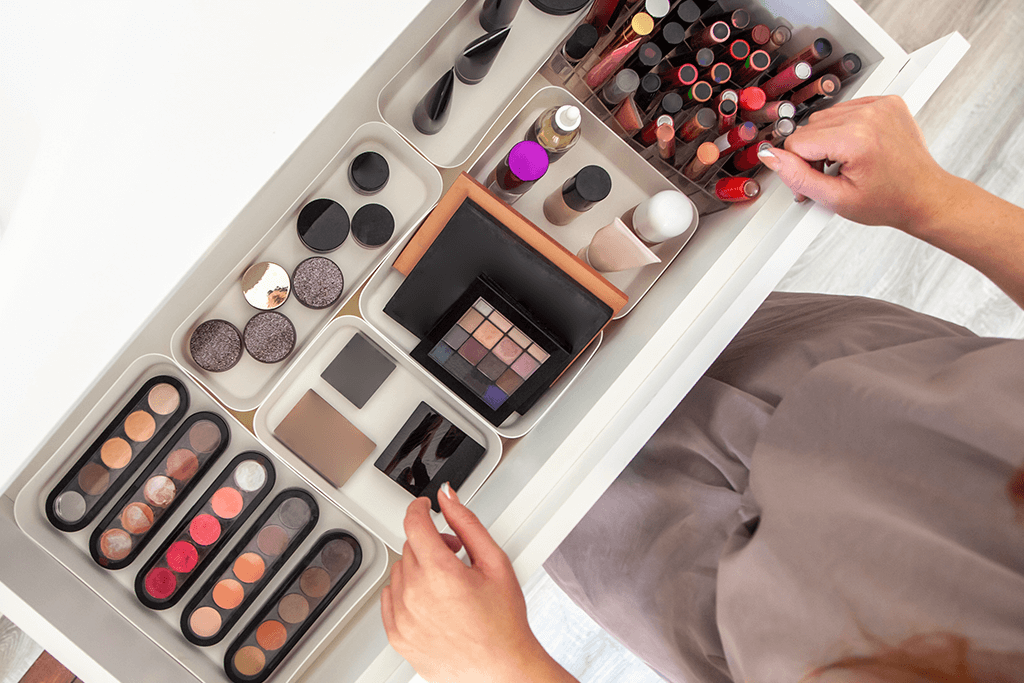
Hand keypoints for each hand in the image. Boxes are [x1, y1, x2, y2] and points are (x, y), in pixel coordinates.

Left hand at [381, 484, 577, 682]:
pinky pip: (390, 599)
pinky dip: (407, 593)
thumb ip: (467, 523)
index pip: (414, 522)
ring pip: (400, 571)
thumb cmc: (503, 622)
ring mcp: (402, 617)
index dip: (419, 508)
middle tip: (456, 556)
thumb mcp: (495, 562)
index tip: (424, 507)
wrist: (502, 668)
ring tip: (447, 584)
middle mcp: (415, 594)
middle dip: (432, 543)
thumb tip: (448, 497)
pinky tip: (432, 601)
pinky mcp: (397, 636)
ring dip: (419, 568)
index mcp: (440, 572)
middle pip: (411, 546)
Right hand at [758, 94, 1023, 308]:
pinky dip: (846, 128)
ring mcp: (880, 104)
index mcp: (856, 138)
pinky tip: (858, 148)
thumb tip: (770, 157)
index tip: (817, 182)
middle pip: (810, 128)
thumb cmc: (888, 202)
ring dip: (828, 140)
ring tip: (848, 161)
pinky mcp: (887, 101)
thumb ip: (797, 177)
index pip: (798, 142)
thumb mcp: (835, 199)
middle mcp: (868, 114)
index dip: (801, 167)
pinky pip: (847, 109)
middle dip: (814, 153)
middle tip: (835, 174)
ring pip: (825, 117)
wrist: (925, 196)